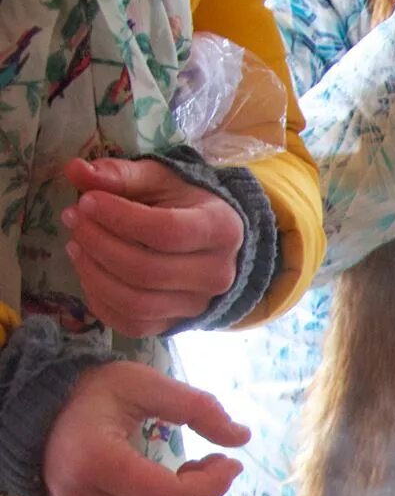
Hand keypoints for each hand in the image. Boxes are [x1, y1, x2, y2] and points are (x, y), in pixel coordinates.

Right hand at [44, 363, 246, 495]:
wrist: (42, 409)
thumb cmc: (95, 392)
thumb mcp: (143, 384)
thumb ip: (196, 406)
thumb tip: (243, 437)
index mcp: (95, 461)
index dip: (211, 486)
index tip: (232, 463)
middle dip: (207, 495)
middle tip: (218, 464)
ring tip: (196, 472)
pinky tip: (176, 485)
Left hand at [61, 159, 244, 336]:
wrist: (212, 243)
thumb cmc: (184, 205)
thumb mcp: (159, 180)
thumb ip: (120, 175)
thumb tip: (75, 170)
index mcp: (221, 231)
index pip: (167, 232)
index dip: (120, 218)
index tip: (87, 201)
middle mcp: (217, 275)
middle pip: (147, 271)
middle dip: (98, 244)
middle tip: (73, 219)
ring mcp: (198, 305)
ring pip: (137, 303)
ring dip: (94, 274)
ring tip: (75, 245)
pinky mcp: (177, 324)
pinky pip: (132, 325)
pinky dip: (100, 302)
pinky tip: (89, 272)